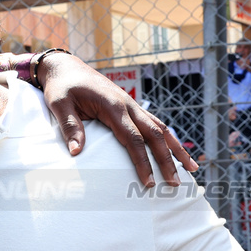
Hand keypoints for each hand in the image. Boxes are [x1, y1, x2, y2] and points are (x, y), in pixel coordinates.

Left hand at [36, 53, 195, 185]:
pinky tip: (175, 151)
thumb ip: (70, 126)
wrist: (66, 66)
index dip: (142, 161)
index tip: (148, 182)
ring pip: (161, 128)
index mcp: (113, 105)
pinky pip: (154, 123)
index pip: (133, 138)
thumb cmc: (61, 86)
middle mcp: (128, 104)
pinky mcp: (130, 107)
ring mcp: (131, 105)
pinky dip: (167, 138)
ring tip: (192, 168)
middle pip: (155, 134)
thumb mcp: (59, 104)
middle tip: (175, 183)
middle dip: (167, 160)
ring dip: (176, 148)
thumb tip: (77, 152)